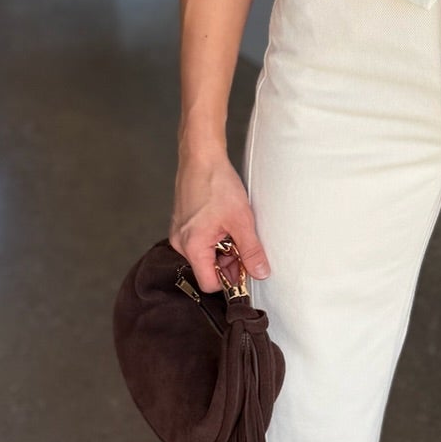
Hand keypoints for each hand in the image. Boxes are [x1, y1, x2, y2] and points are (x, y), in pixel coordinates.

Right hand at [169, 149, 269, 293]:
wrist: (201, 157)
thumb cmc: (217, 184)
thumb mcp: (241, 220)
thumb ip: (251, 250)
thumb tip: (260, 273)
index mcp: (192, 246)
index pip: (210, 284)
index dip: (231, 282)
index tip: (247, 272)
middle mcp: (181, 243)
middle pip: (208, 270)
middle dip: (229, 263)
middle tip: (247, 247)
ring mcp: (180, 234)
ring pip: (206, 256)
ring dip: (224, 250)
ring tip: (236, 230)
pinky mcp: (183, 225)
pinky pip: (201, 243)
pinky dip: (216, 240)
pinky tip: (227, 224)